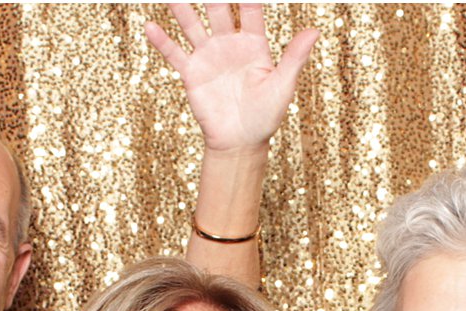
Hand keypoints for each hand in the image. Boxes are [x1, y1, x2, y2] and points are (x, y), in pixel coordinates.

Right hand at [146, 4, 318, 154]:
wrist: (241, 143)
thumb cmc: (266, 116)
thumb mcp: (283, 85)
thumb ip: (295, 57)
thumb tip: (315, 31)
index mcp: (254, 44)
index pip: (252, 9)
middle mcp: (229, 44)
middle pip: (218, 9)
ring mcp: (209, 57)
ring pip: (193, 25)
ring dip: (182, 9)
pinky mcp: (192, 74)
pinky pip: (175, 54)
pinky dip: (162, 41)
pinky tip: (150, 25)